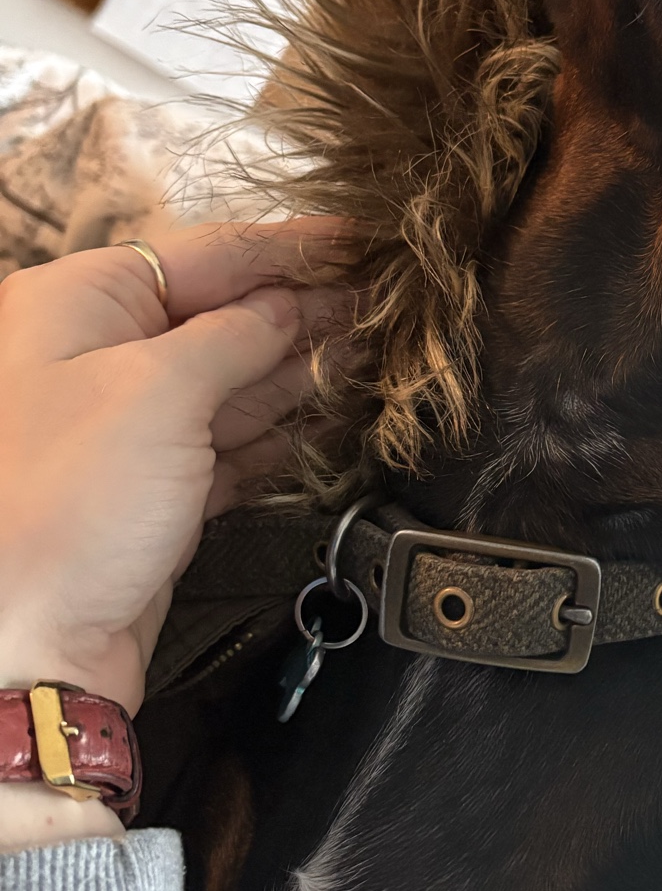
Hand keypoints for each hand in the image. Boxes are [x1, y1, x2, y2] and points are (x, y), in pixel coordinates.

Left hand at [0, 223, 349, 849]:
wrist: (26, 648)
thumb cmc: (61, 506)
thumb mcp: (157, 391)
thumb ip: (237, 336)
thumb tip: (294, 307)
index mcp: (81, 305)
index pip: (208, 255)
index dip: (293, 246)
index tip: (368, 241)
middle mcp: (101, 358)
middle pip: (227, 316)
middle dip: (311, 310)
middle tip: (395, 305)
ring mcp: (131, 431)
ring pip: (238, 383)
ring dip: (310, 372)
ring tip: (386, 355)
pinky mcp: (160, 495)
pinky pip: (236, 447)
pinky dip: (289, 435)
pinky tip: (342, 420)